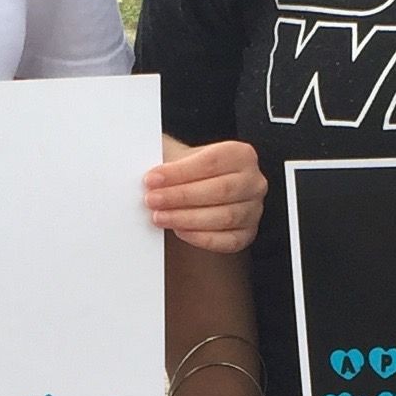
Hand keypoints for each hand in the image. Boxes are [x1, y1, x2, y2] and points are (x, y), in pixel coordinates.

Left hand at [146, 138, 265, 251]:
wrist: (196, 188)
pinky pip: (228, 241)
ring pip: (224, 216)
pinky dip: (201, 237)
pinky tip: (179, 231)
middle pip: (220, 190)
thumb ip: (164, 157)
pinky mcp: (246, 234)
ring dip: (186, 218)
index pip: (211, 162)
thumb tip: (140, 165)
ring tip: (160, 217)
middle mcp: (254, 181)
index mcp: (241, 155)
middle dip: (181, 196)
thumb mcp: (177, 155)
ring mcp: (253, 210)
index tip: (152, 179)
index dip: (179, 172)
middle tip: (152, 200)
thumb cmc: (187, 172)